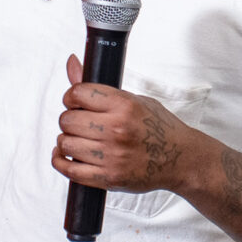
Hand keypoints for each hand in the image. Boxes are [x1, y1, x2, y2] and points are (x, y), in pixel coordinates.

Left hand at [53, 56, 203, 192]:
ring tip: (79, 140)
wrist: (181, 159)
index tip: (75, 102)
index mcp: (125, 106)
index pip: (78, 93)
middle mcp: (117, 130)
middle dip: (69, 120)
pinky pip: (69, 170)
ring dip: (67, 140)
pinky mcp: (109, 177)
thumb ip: (99, 88)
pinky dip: (60, 161)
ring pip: (65, 144)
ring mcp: (112, 156)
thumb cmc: (160, 128)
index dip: (71, 97)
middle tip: (80, 123)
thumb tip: (72, 63)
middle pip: (67, 120)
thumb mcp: (134, 100)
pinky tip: (66, 155)